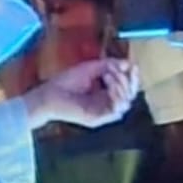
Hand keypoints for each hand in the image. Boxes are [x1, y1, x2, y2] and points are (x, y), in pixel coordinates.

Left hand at [25, 58, 139, 130]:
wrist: (49, 94)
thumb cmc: (65, 82)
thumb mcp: (90, 68)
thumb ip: (109, 64)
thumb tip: (127, 63)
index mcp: (105, 94)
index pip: (127, 89)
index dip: (132, 78)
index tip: (132, 66)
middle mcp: (106, 105)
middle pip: (130, 97)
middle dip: (129, 81)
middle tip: (121, 70)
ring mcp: (102, 113)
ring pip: (126, 104)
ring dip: (122, 86)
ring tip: (109, 75)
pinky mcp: (97, 119)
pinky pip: (116, 110)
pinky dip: (117, 95)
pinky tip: (109, 84)